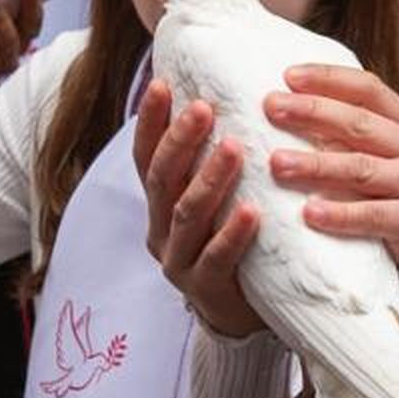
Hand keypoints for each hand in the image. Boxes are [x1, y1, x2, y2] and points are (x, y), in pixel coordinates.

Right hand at [134, 80, 264, 337]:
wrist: (240, 313)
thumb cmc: (230, 241)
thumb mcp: (215, 199)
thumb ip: (212, 160)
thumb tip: (227, 97)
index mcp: (159, 203)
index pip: (146, 156)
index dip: (150, 122)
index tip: (162, 84)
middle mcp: (160, 228)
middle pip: (162, 179)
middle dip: (181, 141)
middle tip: (204, 108)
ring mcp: (177, 260)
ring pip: (187, 214)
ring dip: (209, 179)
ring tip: (234, 149)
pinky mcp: (204, 289)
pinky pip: (216, 259)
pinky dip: (232, 234)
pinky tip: (252, 212)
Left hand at [264, 65, 398, 264]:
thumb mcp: (385, 156)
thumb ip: (350, 136)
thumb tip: (287, 112)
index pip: (368, 89)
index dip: (329, 79)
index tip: (288, 76)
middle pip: (359, 124)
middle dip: (313, 112)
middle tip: (272, 107)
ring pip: (361, 168)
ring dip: (316, 165)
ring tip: (276, 163)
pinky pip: (372, 215)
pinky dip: (340, 214)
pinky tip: (309, 212)